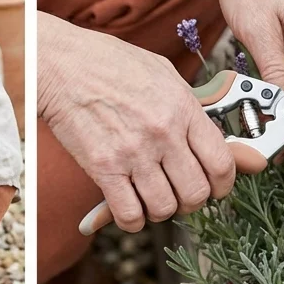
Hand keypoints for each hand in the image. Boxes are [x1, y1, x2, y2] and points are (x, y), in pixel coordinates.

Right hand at [40, 15, 235, 232]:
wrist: (61, 65)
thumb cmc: (109, 63)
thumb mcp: (162, 73)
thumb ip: (189, 105)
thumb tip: (210, 133)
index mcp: (182, 108)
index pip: (221, 163)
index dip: (223, 184)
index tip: (215, 186)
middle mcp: (162, 134)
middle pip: (196, 193)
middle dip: (192, 201)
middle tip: (180, 193)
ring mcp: (132, 153)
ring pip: (164, 208)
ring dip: (160, 210)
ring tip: (151, 198)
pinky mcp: (103, 168)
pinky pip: (129, 214)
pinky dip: (132, 219)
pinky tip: (128, 207)